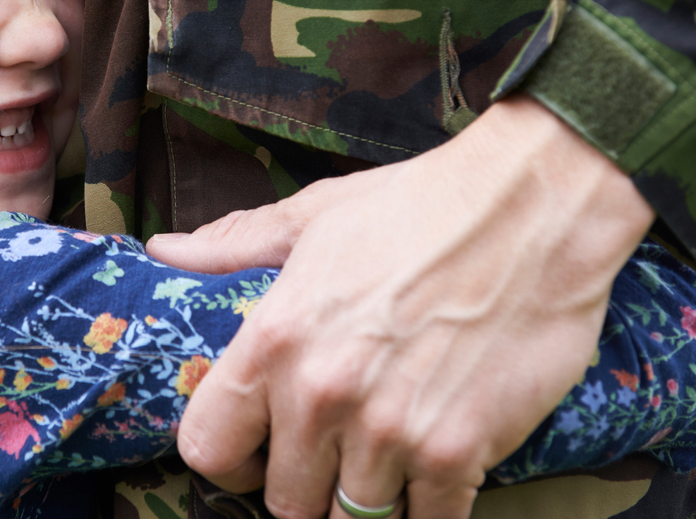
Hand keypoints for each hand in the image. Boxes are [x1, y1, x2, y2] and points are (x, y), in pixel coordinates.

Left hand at [147, 95, 653, 518]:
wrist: (531, 208)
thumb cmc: (416, 206)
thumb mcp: (311, 216)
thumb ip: (232, 246)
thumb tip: (164, 251)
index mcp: (274, 340)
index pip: (208, 447)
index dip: (227, 459)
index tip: (254, 451)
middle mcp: (323, 395)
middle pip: (283, 501)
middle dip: (302, 485)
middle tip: (330, 456)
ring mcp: (391, 432)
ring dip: (363, 502)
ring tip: (381, 462)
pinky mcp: (460, 452)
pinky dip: (426, 512)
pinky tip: (432, 475)